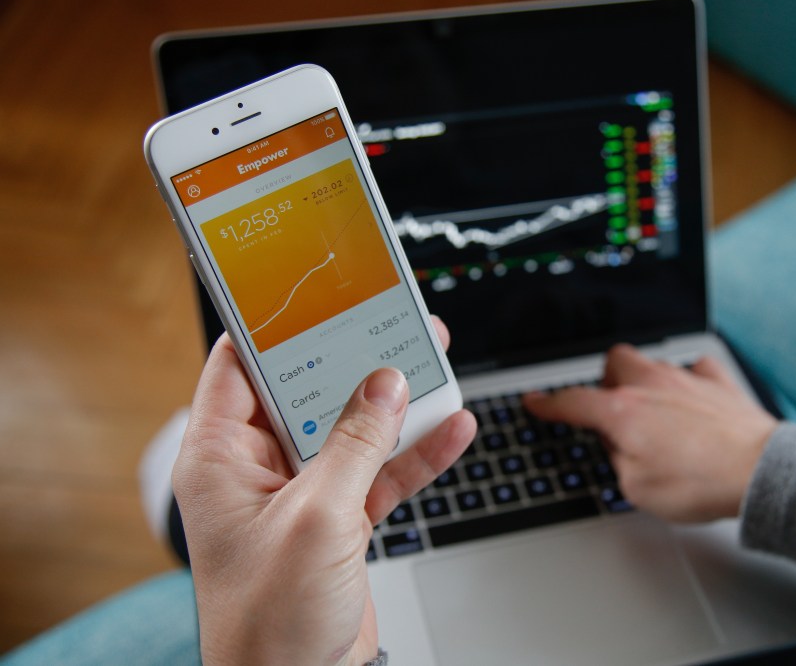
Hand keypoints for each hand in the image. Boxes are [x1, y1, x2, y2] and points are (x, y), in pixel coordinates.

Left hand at [173, 318, 475, 665]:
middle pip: (309, 391)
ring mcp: (305, 492)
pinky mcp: (341, 518)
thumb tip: (385, 384)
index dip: (274, 327)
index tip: (313, 292)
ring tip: (433, 361)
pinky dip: (415, 453)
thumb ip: (354, 444)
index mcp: (222, 457)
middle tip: (390, 321)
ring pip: (353, 428)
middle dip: (353, 358)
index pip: (240, 366)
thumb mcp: (317, 518)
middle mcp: (260, 468)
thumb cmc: (269, 623)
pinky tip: (452, 430)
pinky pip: (381, 471)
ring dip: (395, 402)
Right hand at [523, 344, 776, 522]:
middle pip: (613, 363)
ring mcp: (685, 379)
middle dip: (605, 381)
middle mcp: (650, 386)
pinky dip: (689, 381)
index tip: (535, 402)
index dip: (547, 404)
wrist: (759, 472)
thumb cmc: (700, 483)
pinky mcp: (718, 383)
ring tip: (652, 410)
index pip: (572, 402)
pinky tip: (693, 400)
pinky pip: (696, 368)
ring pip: (651, 361)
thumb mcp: (636, 489)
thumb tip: (618, 448)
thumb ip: (618, 461)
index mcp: (622, 412)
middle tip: (610, 409)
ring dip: (644, 381)